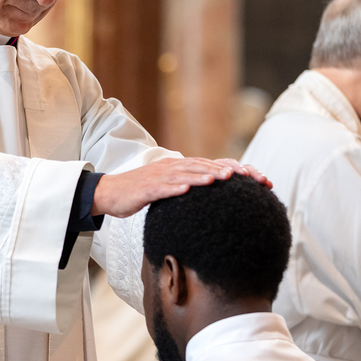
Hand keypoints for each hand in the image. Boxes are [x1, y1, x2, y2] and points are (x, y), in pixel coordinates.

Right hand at [91, 157, 270, 218]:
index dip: (229, 170)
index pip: (207, 165)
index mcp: (178, 168)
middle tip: (244, 177)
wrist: (109, 193)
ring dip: (201, 176)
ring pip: (183, 174)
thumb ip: (186, 187)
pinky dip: (175, 188)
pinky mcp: (145, 189)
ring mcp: (157, 177)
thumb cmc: (139, 193)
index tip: (252, 178)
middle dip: (222, 171)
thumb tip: (209, 195)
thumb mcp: (166, 188)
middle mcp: (170, 168)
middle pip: (200, 166)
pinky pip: (162, 188)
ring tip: (220, 180)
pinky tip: (187, 191)